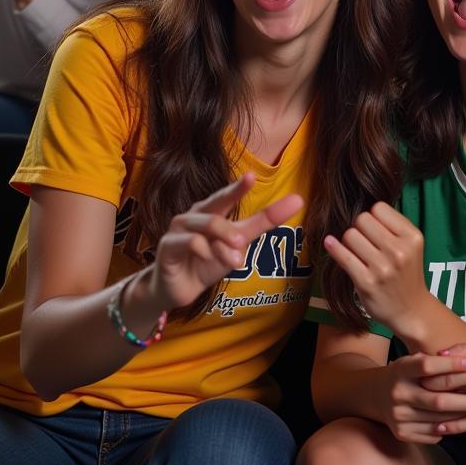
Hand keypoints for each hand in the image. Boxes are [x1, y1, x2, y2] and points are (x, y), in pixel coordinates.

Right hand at [151, 173, 301, 309]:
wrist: (180, 289)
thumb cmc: (208, 261)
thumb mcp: (238, 243)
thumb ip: (264, 223)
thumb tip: (297, 200)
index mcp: (212, 210)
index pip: (228, 195)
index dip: (239, 186)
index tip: (252, 176)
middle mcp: (195, 214)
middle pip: (216, 201)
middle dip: (232, 202)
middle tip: (245, 232)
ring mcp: (179, 228)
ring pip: (208, 224)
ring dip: (225, 244)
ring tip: (236, 260)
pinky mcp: (167, 245)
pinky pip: (190, 242)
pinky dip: (204, 251)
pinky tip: (206, 259)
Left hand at [323, 202, 431, 330]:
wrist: (411, 309)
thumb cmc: (407, 273)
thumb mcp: (411, 245)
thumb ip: (392, 225)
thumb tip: (362, 210)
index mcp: (412, 237)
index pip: (379, 208)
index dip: (373, 216)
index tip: (375, 229)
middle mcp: (399, 251)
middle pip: (362, 219)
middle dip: (360, 227)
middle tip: (365, 241)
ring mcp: (382, 268)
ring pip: (350, 235)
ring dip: (349, 241)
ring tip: (358, 251)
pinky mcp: (366, 282)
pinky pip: (343, 256)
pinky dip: (334, 248)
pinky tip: (330, 243)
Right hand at [376, 353, 465, 444]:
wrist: (375, 395)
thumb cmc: (405, 374)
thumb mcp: (412, 360)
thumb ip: (434, 360)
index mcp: (401, 370)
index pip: (428, 366)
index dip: (452, 364)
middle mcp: (398, 394)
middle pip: (437, 399)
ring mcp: (399, 416)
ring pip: (438, 419)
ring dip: (465, 416)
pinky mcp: (402, 433)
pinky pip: (432, 434)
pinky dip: (451, 429)